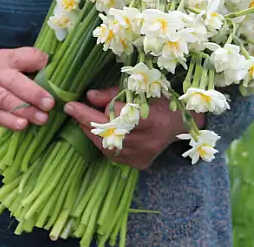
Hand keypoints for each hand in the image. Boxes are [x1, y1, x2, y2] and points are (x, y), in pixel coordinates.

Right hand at [0, 47, 55, 130]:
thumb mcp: (8, 61)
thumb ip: (29, 64)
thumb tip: (56, 69)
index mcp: (6, 59)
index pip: (21, 56)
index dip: (35, 59)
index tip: (48, 65)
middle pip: (14, 82)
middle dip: (33, 93)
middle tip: (50, 103)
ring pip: (5, 100)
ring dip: (24, 110)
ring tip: (42, 118)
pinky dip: (8, 121)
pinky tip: (22, 126)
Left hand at [63, 87, 205, 169]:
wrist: (182, 124)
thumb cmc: (163, 101)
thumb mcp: (142, 90)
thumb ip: (115, 93)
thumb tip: (89, 96)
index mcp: (154, 120)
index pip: (116, 117)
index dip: (91, 111)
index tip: (71, 104)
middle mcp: (149, 142)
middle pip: (109, 134)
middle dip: (86, 121)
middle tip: (71, 109)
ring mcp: (144, 156)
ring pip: (108, 147)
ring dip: (91, 132)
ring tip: (81, 118)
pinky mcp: (140, 164)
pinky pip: (113, 155)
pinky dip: (102, 142)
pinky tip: (97, 131)